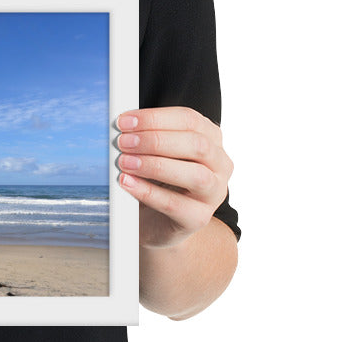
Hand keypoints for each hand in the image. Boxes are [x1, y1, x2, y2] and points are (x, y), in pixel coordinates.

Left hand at [114, 107, 232, 248]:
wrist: (157, 223)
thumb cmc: (158, 181)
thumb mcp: (156, 153)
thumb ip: (146, 137)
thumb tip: (121, 125)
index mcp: (211, 140)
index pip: (189, 120)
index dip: (155, 118)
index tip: (125, 121)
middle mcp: (219, 165)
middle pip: (197, 145)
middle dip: (155, 140)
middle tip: (123, 142)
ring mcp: (213, 193)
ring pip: (196, 175)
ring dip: (156, 166)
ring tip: (125, 163)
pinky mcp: (199, 218)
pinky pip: (175, 204)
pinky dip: (148, 192)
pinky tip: (127, 183)